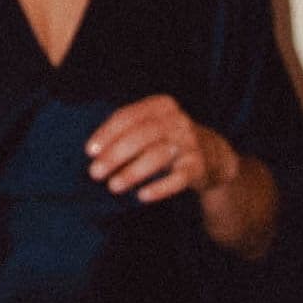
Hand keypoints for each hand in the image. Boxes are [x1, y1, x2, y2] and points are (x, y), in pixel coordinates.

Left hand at [86, 93, 237, 202]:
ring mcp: (190, 143)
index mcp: (161, 106)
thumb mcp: (152, 126)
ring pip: (158, 156)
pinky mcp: (198, 166)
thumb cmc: (168, 139)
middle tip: (95, 172)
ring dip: (133, 172)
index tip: (90, 151)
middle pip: (142, 135)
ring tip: (113, 186)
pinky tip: (142, 195)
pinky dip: (160, 188)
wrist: (212, 155)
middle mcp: (177, 121)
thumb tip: (94, 152)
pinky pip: (178, 178)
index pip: (129, 116)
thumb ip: (126, 132)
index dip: (107, 133)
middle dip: (115, 154)